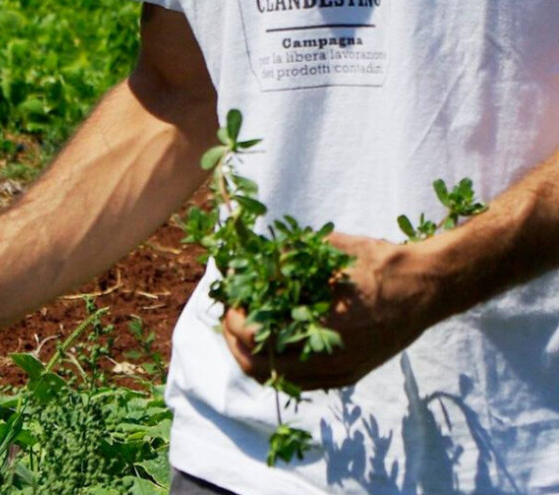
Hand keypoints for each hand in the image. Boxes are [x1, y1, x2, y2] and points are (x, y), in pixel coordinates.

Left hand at [222, 233, 445, 389]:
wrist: (428, 287)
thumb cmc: (380, 264)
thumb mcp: (332, 250)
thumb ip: (288, 257)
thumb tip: (249, 261)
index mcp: (325, 327)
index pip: (257, 337)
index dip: (235, 319)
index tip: (232, 300)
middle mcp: (331, 360)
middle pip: (258, 367)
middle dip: (235, 340)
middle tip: (231, 316)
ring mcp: (339, 373)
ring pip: (276, 379)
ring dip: (252, 355)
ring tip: (246, 329)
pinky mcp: (347, 376)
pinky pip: (299, 382)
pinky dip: (277, 365)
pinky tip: (272, 341)